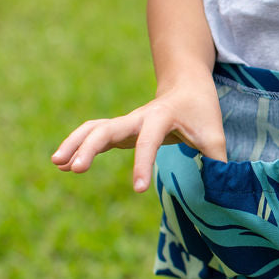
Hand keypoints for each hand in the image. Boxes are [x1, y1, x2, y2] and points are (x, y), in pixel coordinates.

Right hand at [50, 74, 226, 192]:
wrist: (187, 85)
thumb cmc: (202, 111)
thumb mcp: (214, 135)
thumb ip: (216, 163)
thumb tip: (222, 193)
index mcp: (162, 116)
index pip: (148, 140)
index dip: (142, 164)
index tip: (137, 190)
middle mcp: (138, 117)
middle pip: (107, 128)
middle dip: (89, 147)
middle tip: (74, 169)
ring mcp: (126, 122)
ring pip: (94, 128)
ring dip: (75, 144)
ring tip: (57, 164)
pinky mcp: (120, 129)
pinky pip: (93, 134)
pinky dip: (77, 145)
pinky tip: (63, 164)